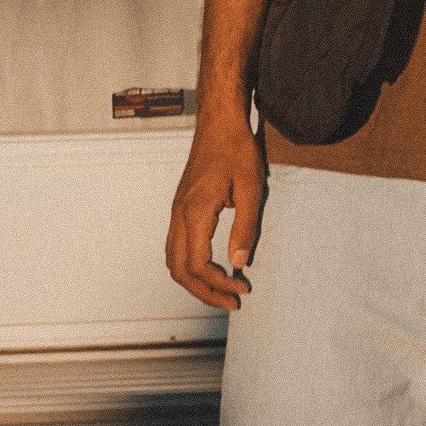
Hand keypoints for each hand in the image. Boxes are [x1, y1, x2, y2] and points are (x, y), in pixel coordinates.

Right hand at [166, 112, 265, 311]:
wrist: (219, 123)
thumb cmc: (237, 150)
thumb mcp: (252, 189)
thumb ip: (246, 228)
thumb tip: (241, 264)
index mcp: (196, 212)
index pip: (198, 264)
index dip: (219, 284)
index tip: (243, 289)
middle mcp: (179, 215)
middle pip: (179, 270)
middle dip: (205, 292)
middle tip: (232, 302)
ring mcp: (176, 212)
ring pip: (173, 261)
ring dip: (195, 282)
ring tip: (222, 291)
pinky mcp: (180, 208)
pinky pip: (176, 247)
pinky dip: (190, 266)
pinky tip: (212, 268)